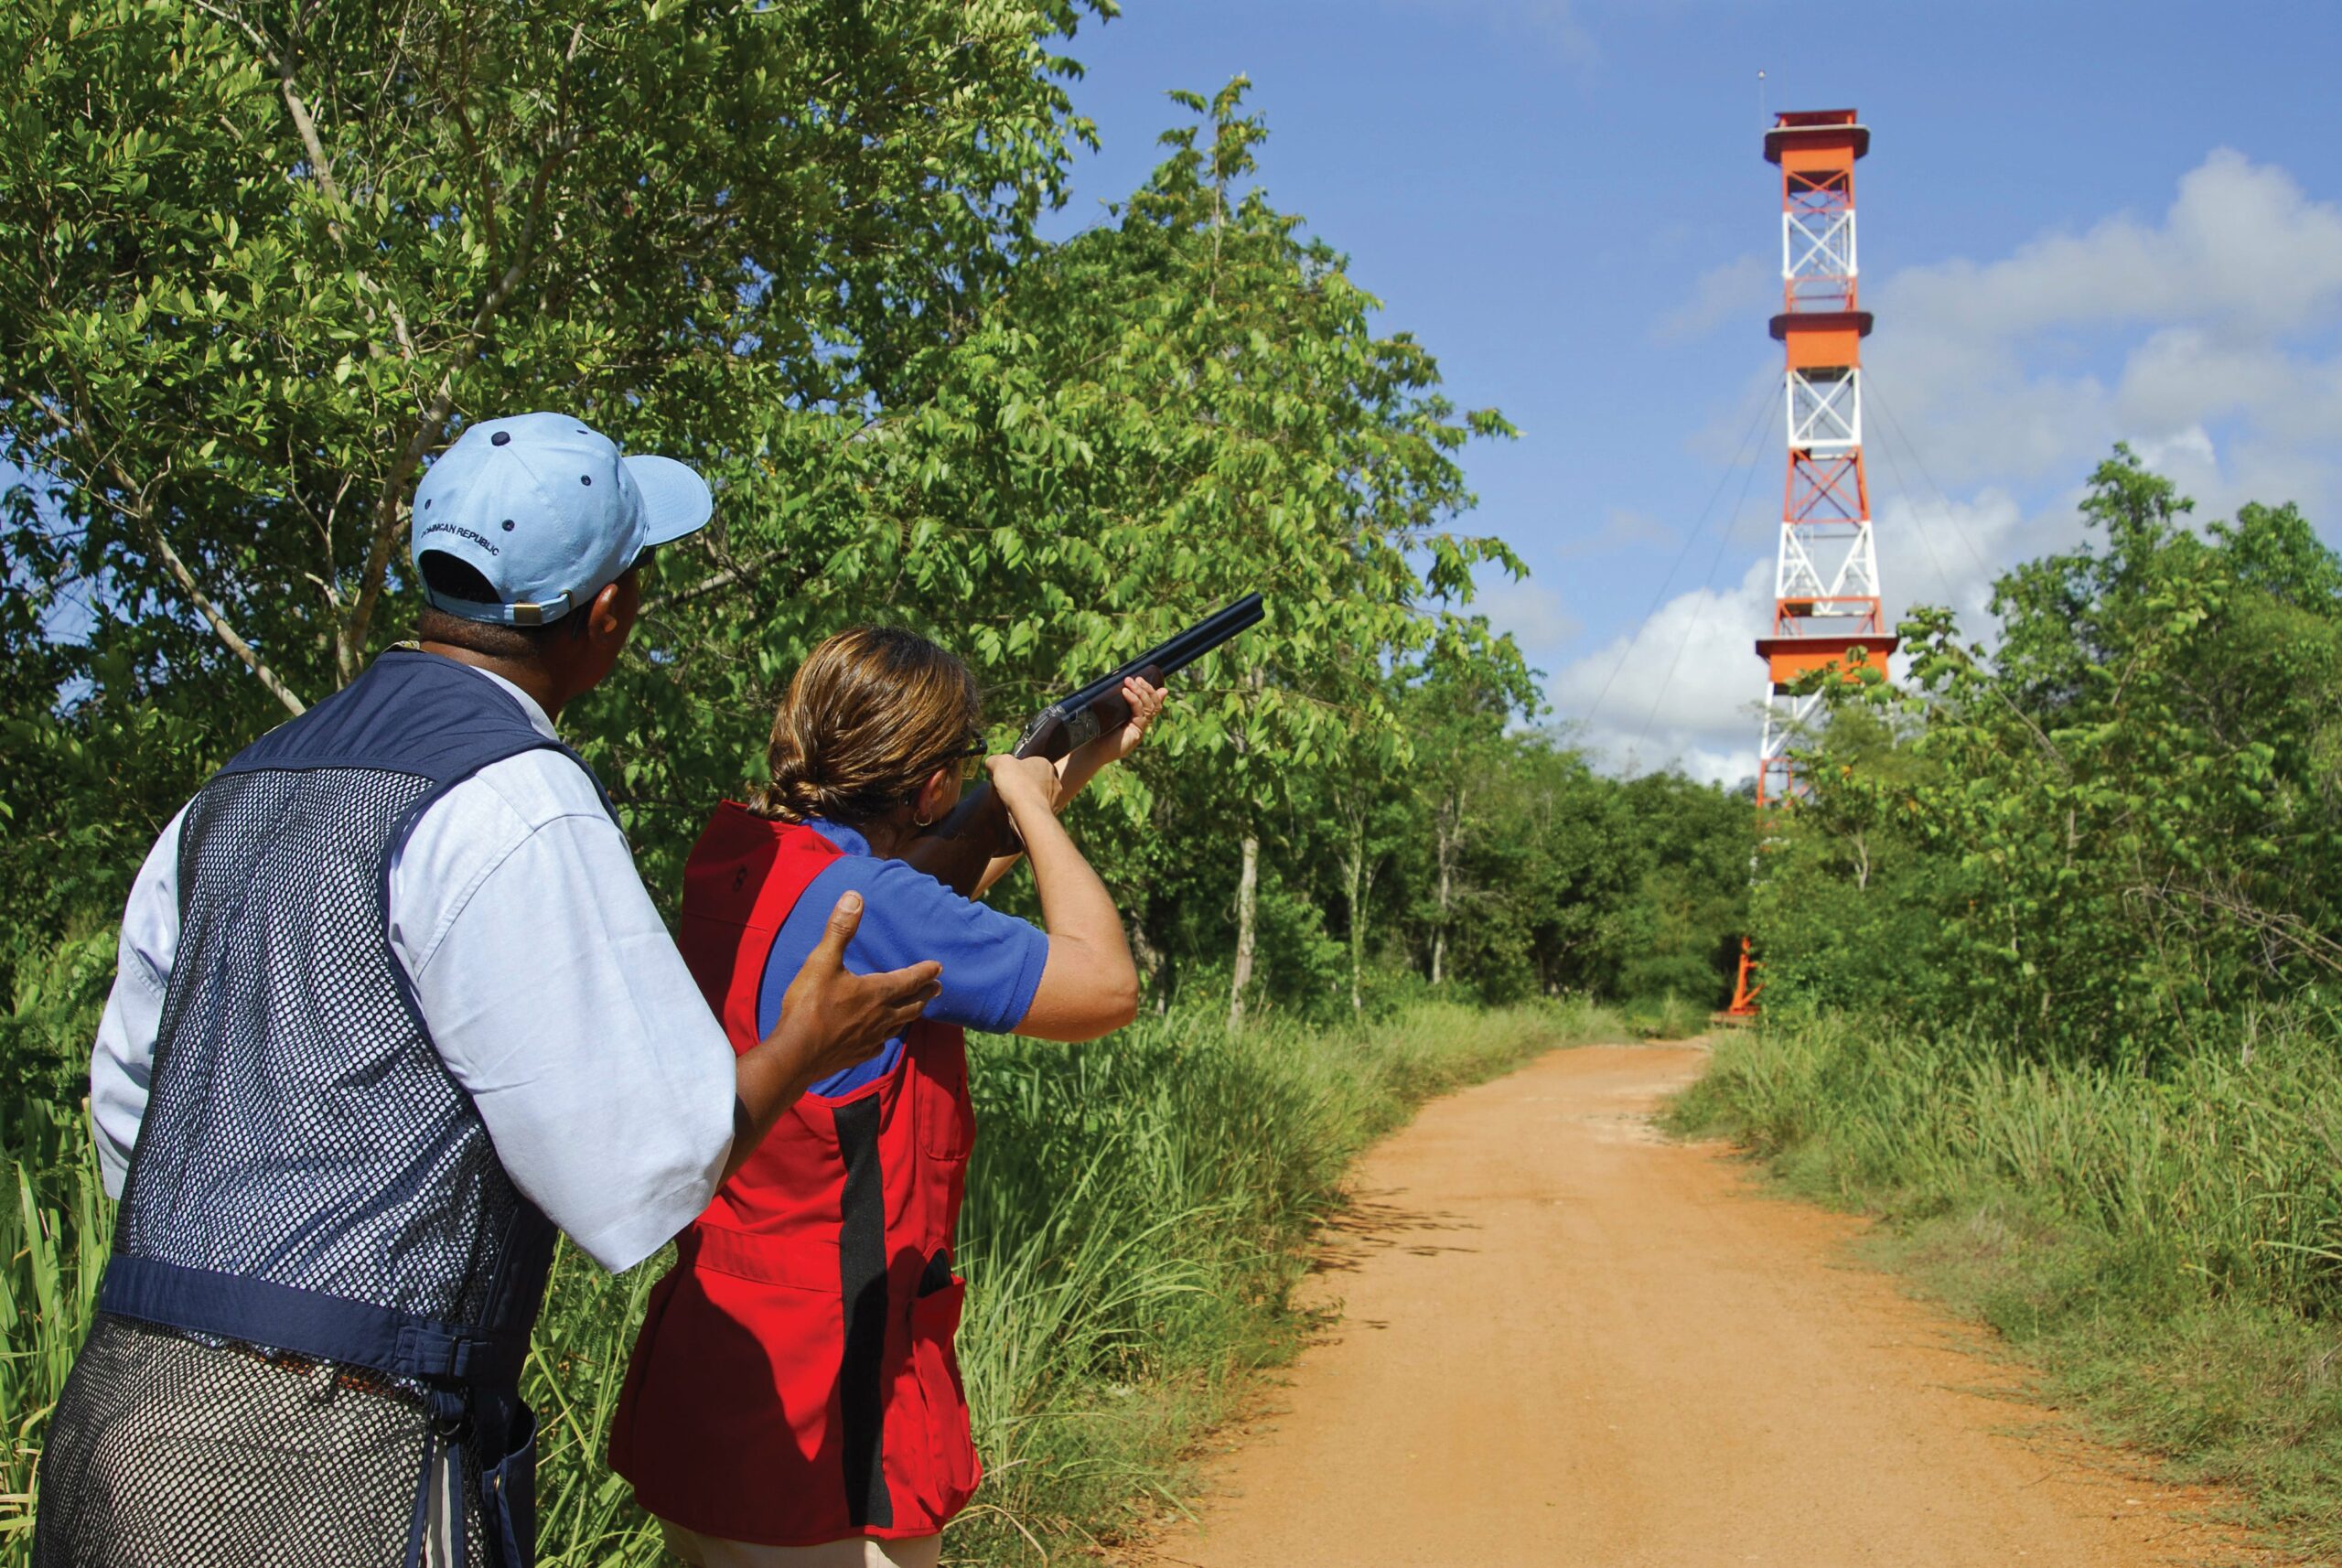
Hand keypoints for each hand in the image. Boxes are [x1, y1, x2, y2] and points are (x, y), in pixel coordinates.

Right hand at [765, 891, 941, 1086]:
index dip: (925, 972)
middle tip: (938, 988)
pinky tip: (882, 1040)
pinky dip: (885, 1039)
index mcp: (876, 992)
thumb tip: (855, 896)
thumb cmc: (809, 1005)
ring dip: (911, 1015)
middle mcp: (880, 1017)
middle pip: (911, 1005)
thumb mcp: (822, 961)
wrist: (795, 1054)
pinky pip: (879, 1045)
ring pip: (899, 1026)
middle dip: (925, 994)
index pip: (909, 980)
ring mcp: (870, 1038)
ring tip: (916, 1010)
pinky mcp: (857, 1055)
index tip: (938, 967)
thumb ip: (840, 929)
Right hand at [987, 752, 1060, 820]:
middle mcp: (1054, 780)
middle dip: (1022, 784)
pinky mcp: (1051, 814)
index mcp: (1046, 764)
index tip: (1007, 776)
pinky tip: (1019, 813)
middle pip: (1034, 780)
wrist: (1028, 814)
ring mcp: (1055, 799)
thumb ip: (996, 760)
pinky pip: (1037, 811)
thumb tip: (992, 763)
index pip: (1030, 763)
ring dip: (1026, 799)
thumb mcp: (1001, 763)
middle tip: (1008, 789)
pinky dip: (1029, 812)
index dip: (1016, 769)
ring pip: (1036, 796)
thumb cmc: (1018, 785)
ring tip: (1012, 803)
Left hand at [1102, 675, 1164, 762]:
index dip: (1152, 692)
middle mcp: (1140, 725)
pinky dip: (1134, 701)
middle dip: (1147, 689)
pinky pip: (1140, 714)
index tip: (1144, 679)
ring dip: (1141, 692)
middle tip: (1137, 679)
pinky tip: (1126, 692)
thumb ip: (1115, 702)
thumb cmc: (1094, 732)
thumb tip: (1120, 686)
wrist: (1090, 751)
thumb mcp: (1107, 713)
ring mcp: (1139, 730)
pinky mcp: (1136, 734)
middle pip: (1154, 705)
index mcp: (1135, 720)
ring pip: (1149, 708)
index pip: (1151, 704)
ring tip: (1129, 681)